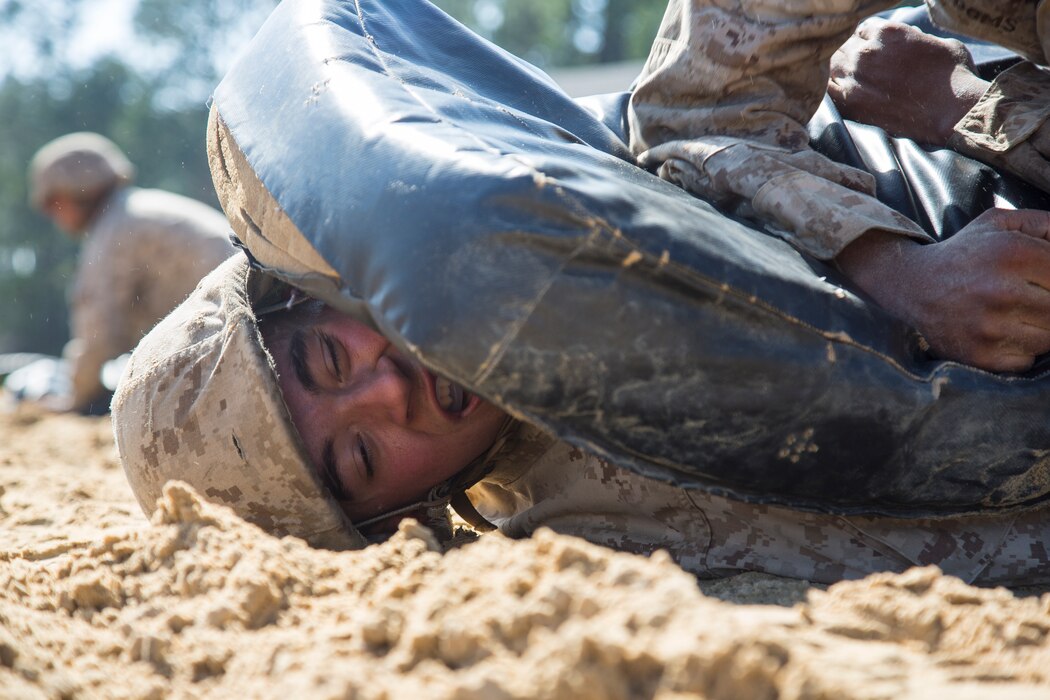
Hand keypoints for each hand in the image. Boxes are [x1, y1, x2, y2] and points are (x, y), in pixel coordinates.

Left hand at [828, 19, 989, 146]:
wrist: (953, 110)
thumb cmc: (954, 76)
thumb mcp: (938, 42)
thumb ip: (914, 37)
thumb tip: (910, 38)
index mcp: (887, 32)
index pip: (861, 30)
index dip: (865, 41)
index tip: (870, 53)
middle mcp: (866, 51)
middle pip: (844, 47)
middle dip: (850, 56)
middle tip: (860, 71)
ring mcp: (856, 76)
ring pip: (832, 66)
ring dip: (839, 73)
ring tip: (852, 82)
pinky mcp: (851, 102)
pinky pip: (828, 91)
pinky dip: (832, 91)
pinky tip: (841, 95)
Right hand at [836, 209, 1049, 371]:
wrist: (912, 286)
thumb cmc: (965, 254)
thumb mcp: (1000, 223)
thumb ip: (1046, 224)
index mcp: (1013, 255)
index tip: (1041, 283)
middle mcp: (1001, 292)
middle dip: (1048, 304)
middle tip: (1032, 298)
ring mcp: (989, 327)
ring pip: (1048, 338)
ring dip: (1040, 328)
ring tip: (1019, 314)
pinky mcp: (980, 354)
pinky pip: (1026, 360)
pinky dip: (1021, 350)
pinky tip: (1003, 332)